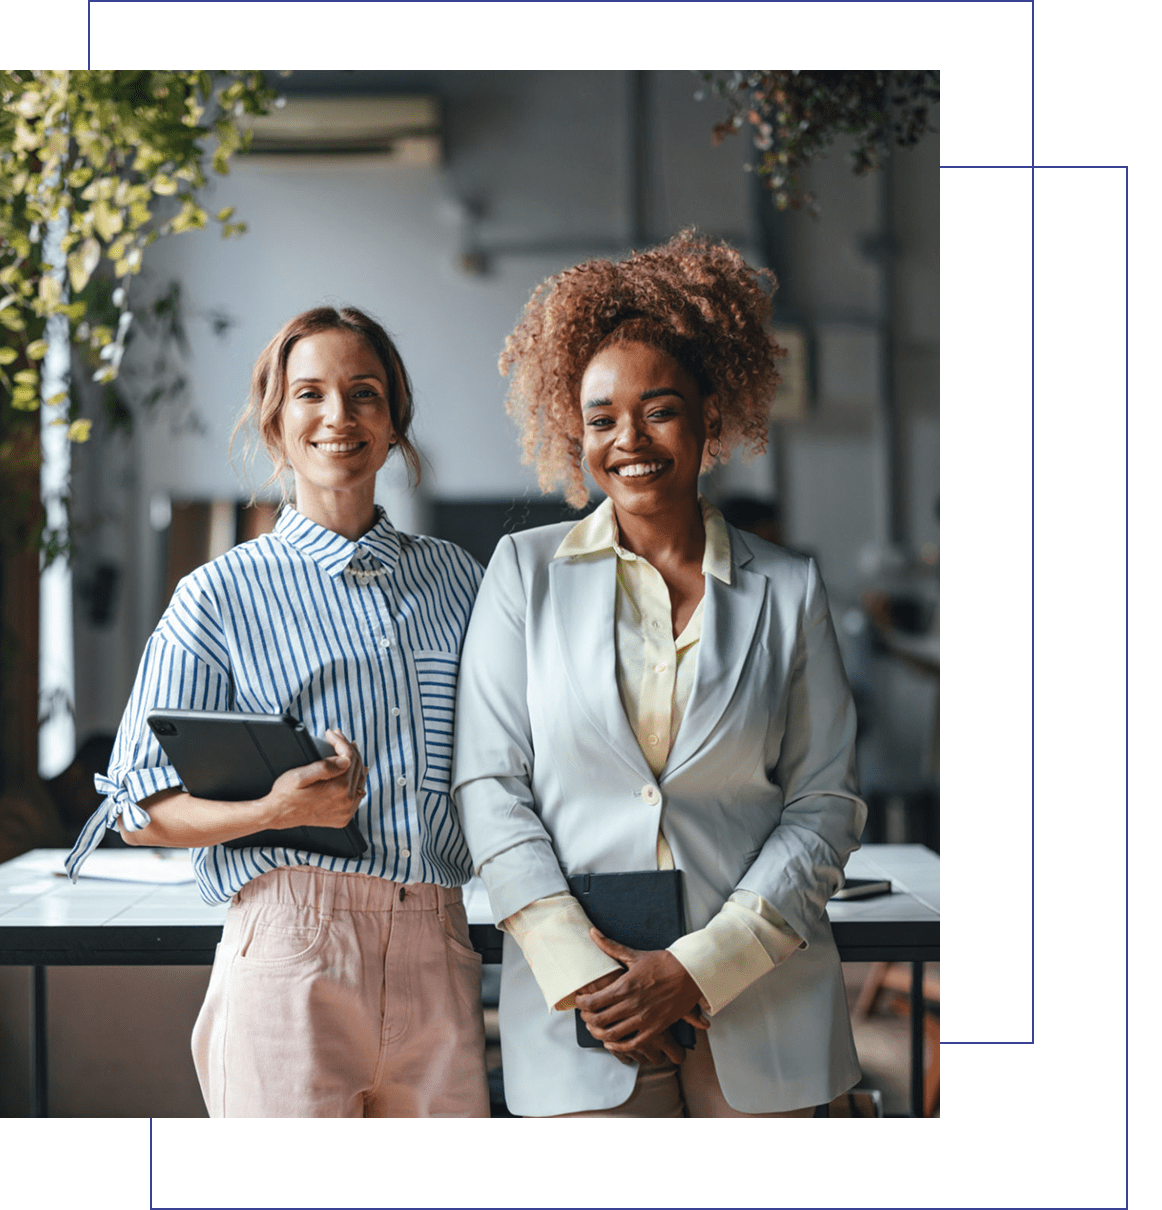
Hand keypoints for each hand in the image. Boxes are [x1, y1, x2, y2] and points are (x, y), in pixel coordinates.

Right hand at [263, 727, 364, 829]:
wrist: (278, 815)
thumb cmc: (286, 794)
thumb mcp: (300, 776)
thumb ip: (324, 767)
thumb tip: (346, 760)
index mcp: (338, 788)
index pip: (349, 757)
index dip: (341, 742)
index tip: (331, 734)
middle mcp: (346, 800)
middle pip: (356, 766)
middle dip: (347, 748)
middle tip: (337, 736)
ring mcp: (347, 809)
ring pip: (359, 778)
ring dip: (354, 761)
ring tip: (347, 748)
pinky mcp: (344, 815)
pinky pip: (358, 793)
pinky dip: (356, 780)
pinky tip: (354, 771)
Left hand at [574, 929, 708, 1065]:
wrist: (691, 974)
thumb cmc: (663, 963)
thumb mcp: (635, 955)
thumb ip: (610, 947)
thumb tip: (592, 932)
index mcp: (625, 986)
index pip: (593, 1001)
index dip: (581, 1004)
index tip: (580, 1001)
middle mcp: (632, 1004)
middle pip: (599, 1019)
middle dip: (587, 1018)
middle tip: (585, 1014)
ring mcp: (644, 1019)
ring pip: (612, 1034)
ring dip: (599, 1033)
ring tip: (595, 1027)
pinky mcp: (655, 1029)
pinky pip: (632, 1044)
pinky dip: (618, 1046)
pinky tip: (612, 1042)